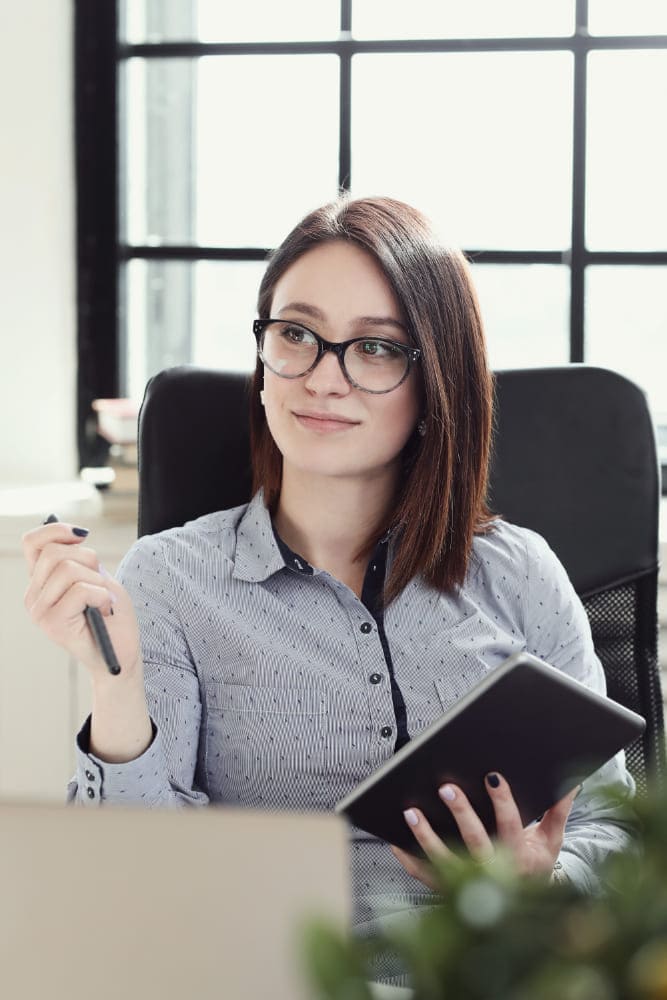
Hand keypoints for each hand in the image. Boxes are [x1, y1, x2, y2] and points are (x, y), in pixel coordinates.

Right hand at [22, 519, 142, 680]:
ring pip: (68, 569)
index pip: (33, 543)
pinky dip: (101, 596)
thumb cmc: (111, 616)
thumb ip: (80, 557)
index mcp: (41, 582)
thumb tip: (76, 532)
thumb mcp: (97, 576)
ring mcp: (39, 611)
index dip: (57, 530)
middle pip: (55, 552)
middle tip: (100, 583)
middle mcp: (33, 596)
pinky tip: (104, 611)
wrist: (120, 655)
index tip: (83, 536)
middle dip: (88, 559)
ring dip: (97, 581)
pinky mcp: (51, 624)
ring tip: (102, 601)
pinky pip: (80, 590)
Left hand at [391, 772, 578, 891]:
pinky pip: (424, 874)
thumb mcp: (551, 840)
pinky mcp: (447, 889)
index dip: (502, 801)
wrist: (521, 908)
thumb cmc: (533, 864)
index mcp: (519, 856)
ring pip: (444, 860)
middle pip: (475, 841)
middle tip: (446, 787)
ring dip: (426, 836)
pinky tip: (395, 838)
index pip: (511, 825)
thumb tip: (571, 781)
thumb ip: (558, 810)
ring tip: (412, 811)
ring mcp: (468, 883)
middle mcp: (493, 871)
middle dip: (461, 812)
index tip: (491, 776)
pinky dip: (408, 858)